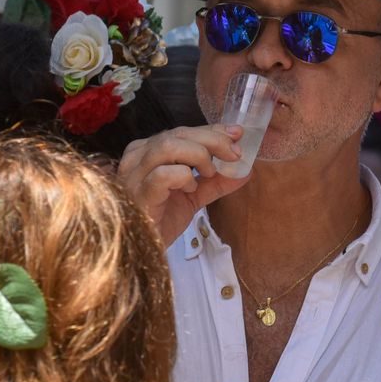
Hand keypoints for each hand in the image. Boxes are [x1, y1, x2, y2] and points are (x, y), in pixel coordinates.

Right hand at [118, 125, 250, 242]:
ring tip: (210, 173)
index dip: (212, 130)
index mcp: (147, 151)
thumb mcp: (193, 197)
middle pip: (178, 133)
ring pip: (169, 146)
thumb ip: (215, 182)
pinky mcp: (139, 193)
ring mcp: (134, 174)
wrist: (143, 251)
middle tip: (234, 154)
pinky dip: (184, 177)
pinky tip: (189, 190)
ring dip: (199, 155)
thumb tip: (245, 170)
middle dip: (213, 140)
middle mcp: (137, 156)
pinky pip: (164, 174)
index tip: (237, 134)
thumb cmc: (161, 220)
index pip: (182, 131)